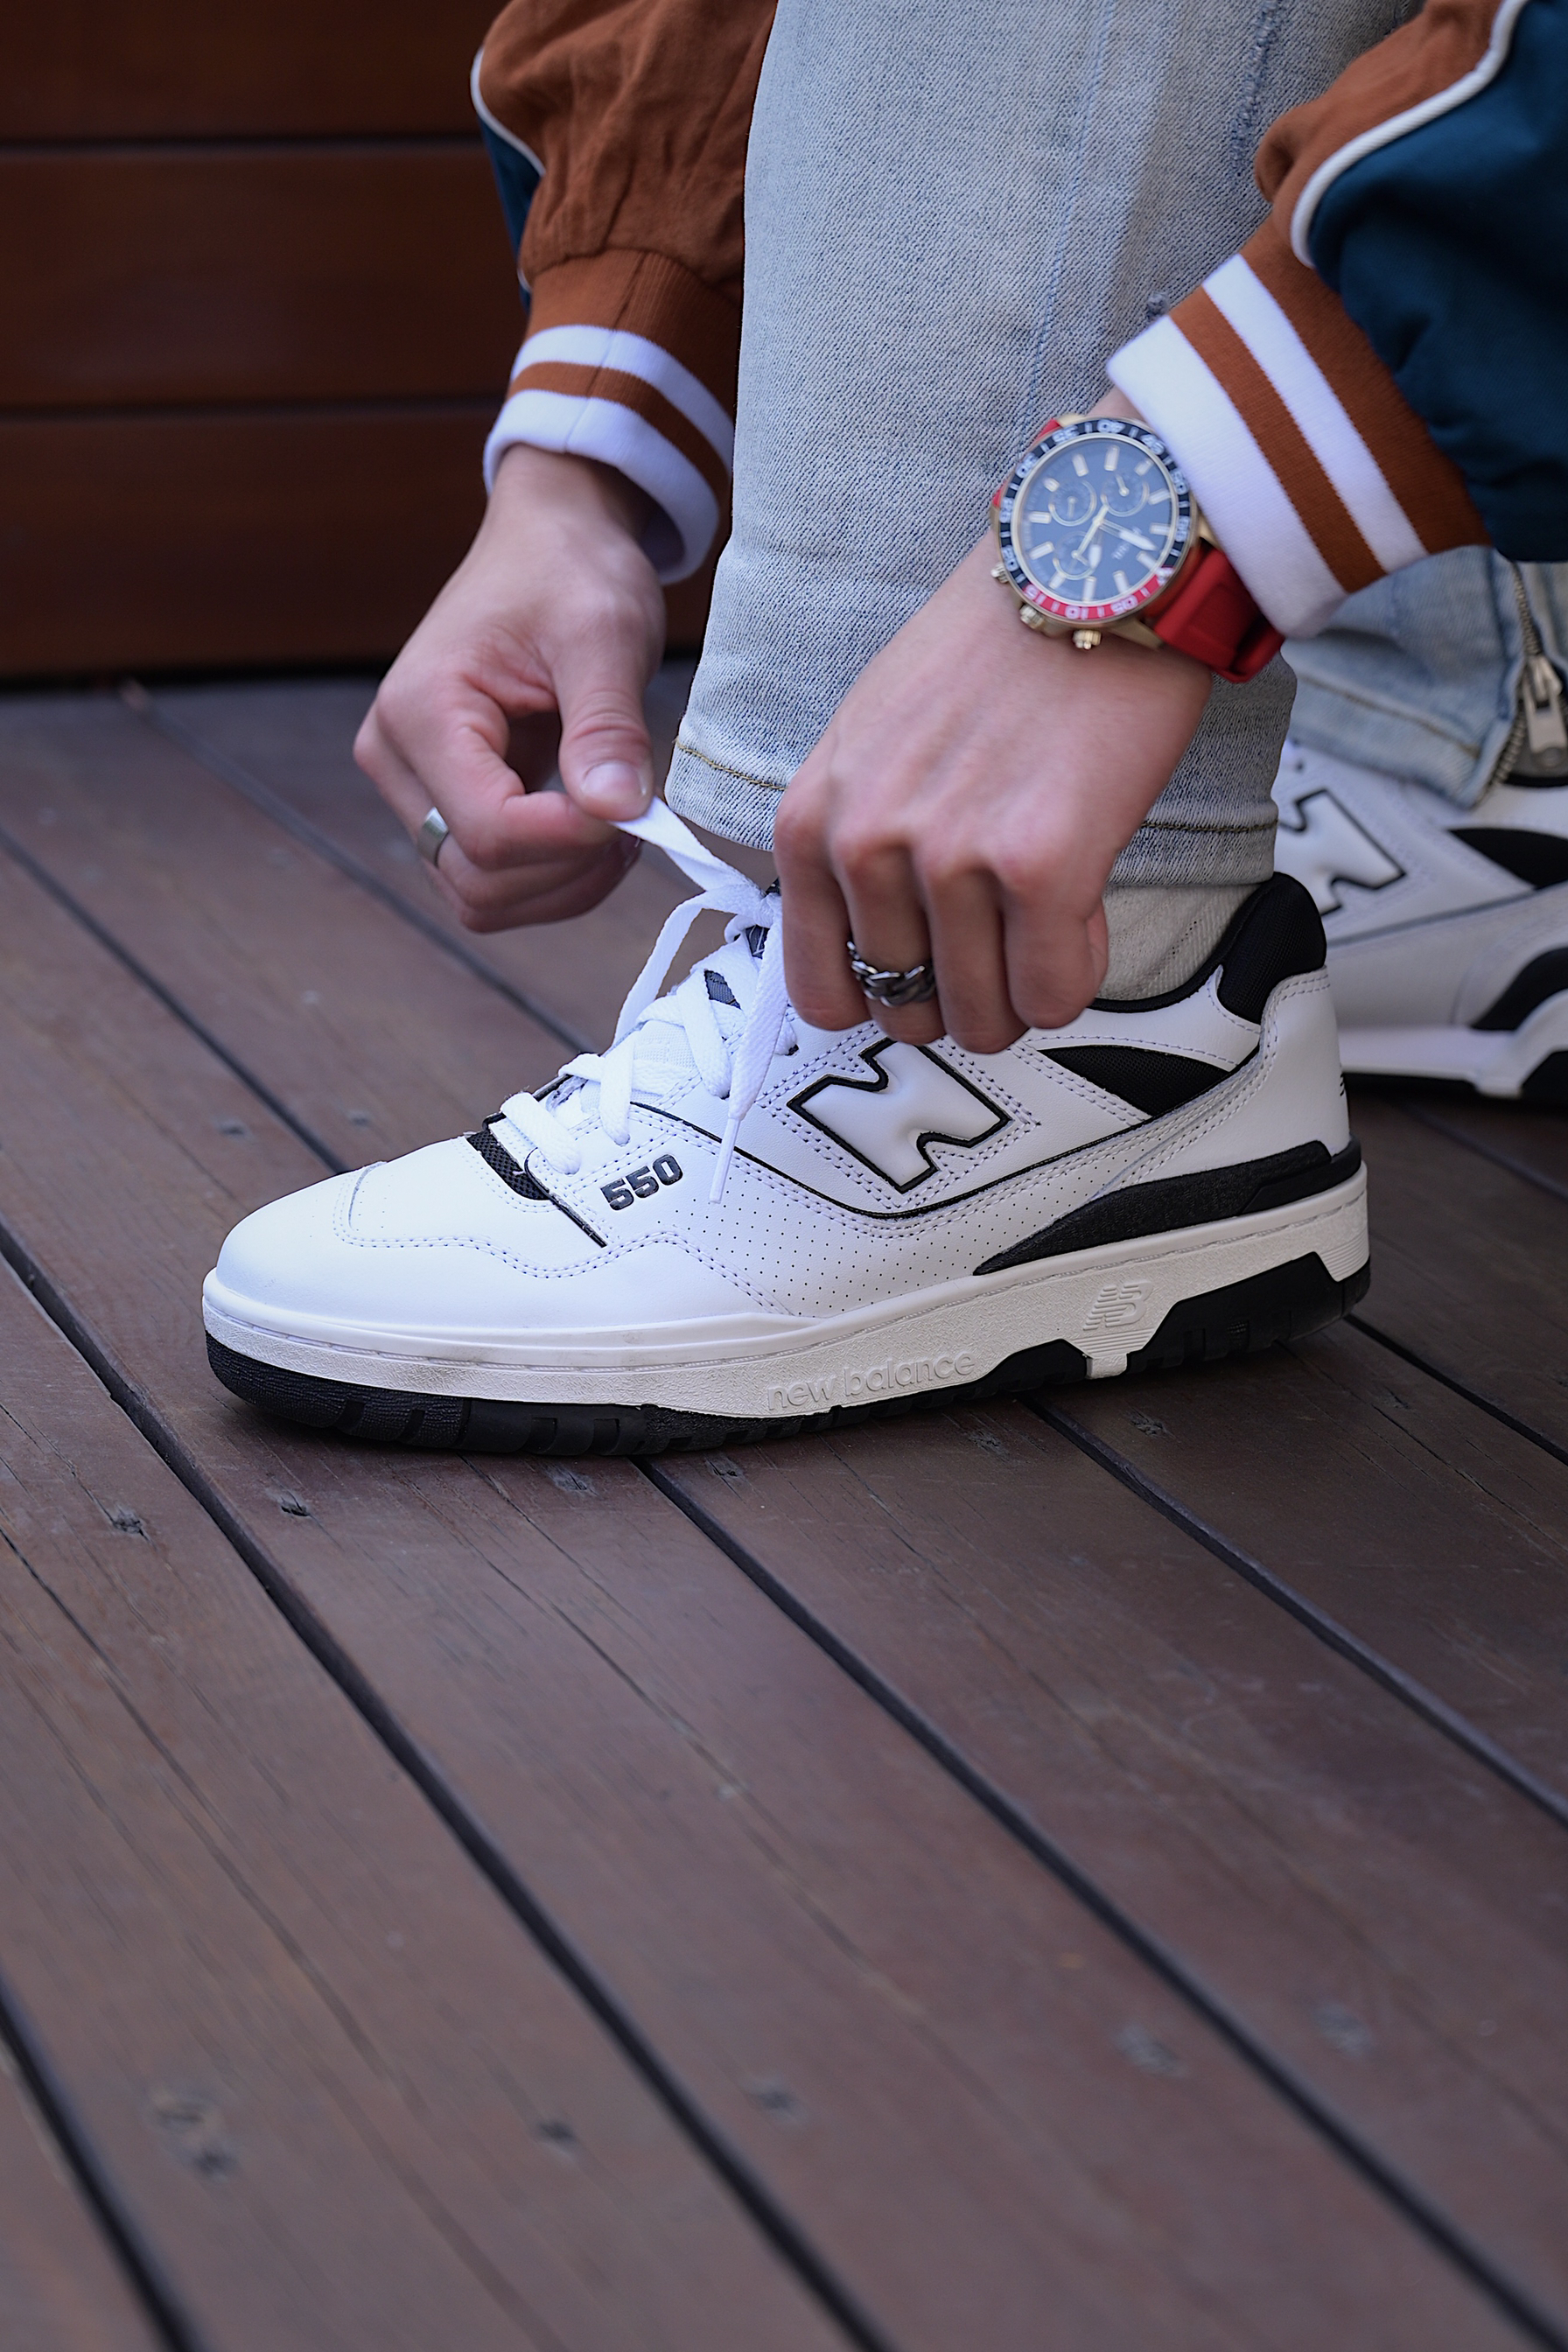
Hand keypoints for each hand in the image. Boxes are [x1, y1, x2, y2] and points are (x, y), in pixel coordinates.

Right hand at [355, 444, 666, 929]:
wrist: (549, 542)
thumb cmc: (571, 571)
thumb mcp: (604, 635)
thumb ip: (607, 727)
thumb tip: (618, 812)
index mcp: (422, 712)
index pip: (489, 832)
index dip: (572, 840)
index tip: (635, 804)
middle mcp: (396, 758)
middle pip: (478, 879)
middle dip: (568, 870)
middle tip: (635, 822)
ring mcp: (414, 787)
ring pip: (481, 896)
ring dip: (562, 884)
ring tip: (619, 825)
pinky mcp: (443, 803)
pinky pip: (492, 878)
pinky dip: (552, 877)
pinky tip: (595, 828)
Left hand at [772, 535, 1212, 1052]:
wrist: (1088, 571)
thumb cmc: (992, 652)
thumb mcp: (870, 742)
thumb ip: (856, 841)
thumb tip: (877, 950)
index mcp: (812, 821)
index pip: (822, 991)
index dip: (886, 997)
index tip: (930, 972)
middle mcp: (865, 845)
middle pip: (909, 1009)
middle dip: (966, 996)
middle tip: (1008, 941)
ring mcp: (948, 858)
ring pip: (984, 1017)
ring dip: (1024, 992)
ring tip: (1050, 922)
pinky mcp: (1038, 866)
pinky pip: (1053, 992)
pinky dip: (1078, 972)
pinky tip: (1086, 908)